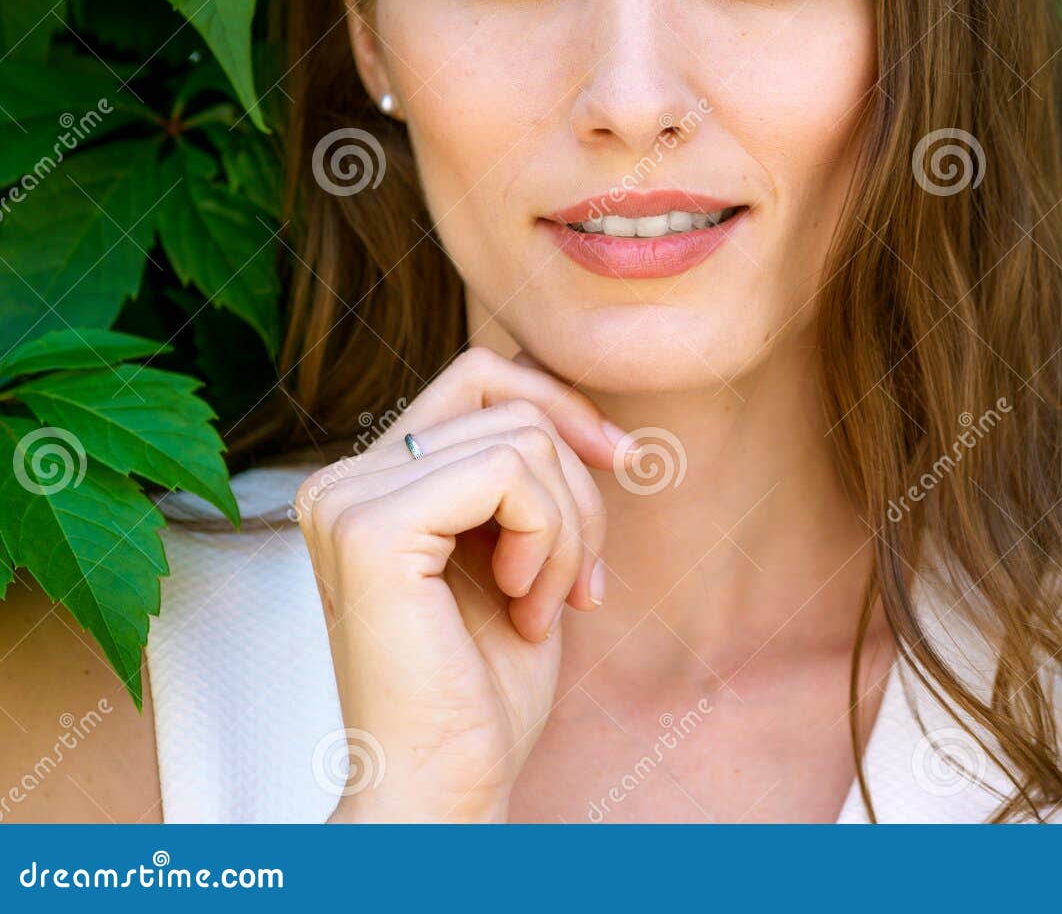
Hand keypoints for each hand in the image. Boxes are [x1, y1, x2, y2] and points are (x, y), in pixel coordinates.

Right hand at [294, 347, 622, 821]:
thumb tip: (576, 402)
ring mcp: (347, 499)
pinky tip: (528, 607)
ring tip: (545, 605)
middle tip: (580, 582)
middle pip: (509, 403)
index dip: (563, 407)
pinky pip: (510, 472)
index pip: (480, 378)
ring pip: (522, 438)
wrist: (447, 784)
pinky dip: (552, 540)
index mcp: (370, 481)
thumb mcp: (519, 551)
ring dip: (570, 531)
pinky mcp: (371, 529)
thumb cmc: (484, 687)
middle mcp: (342, 480)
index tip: (620, 462)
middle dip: (578, 489)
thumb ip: (523, 474)